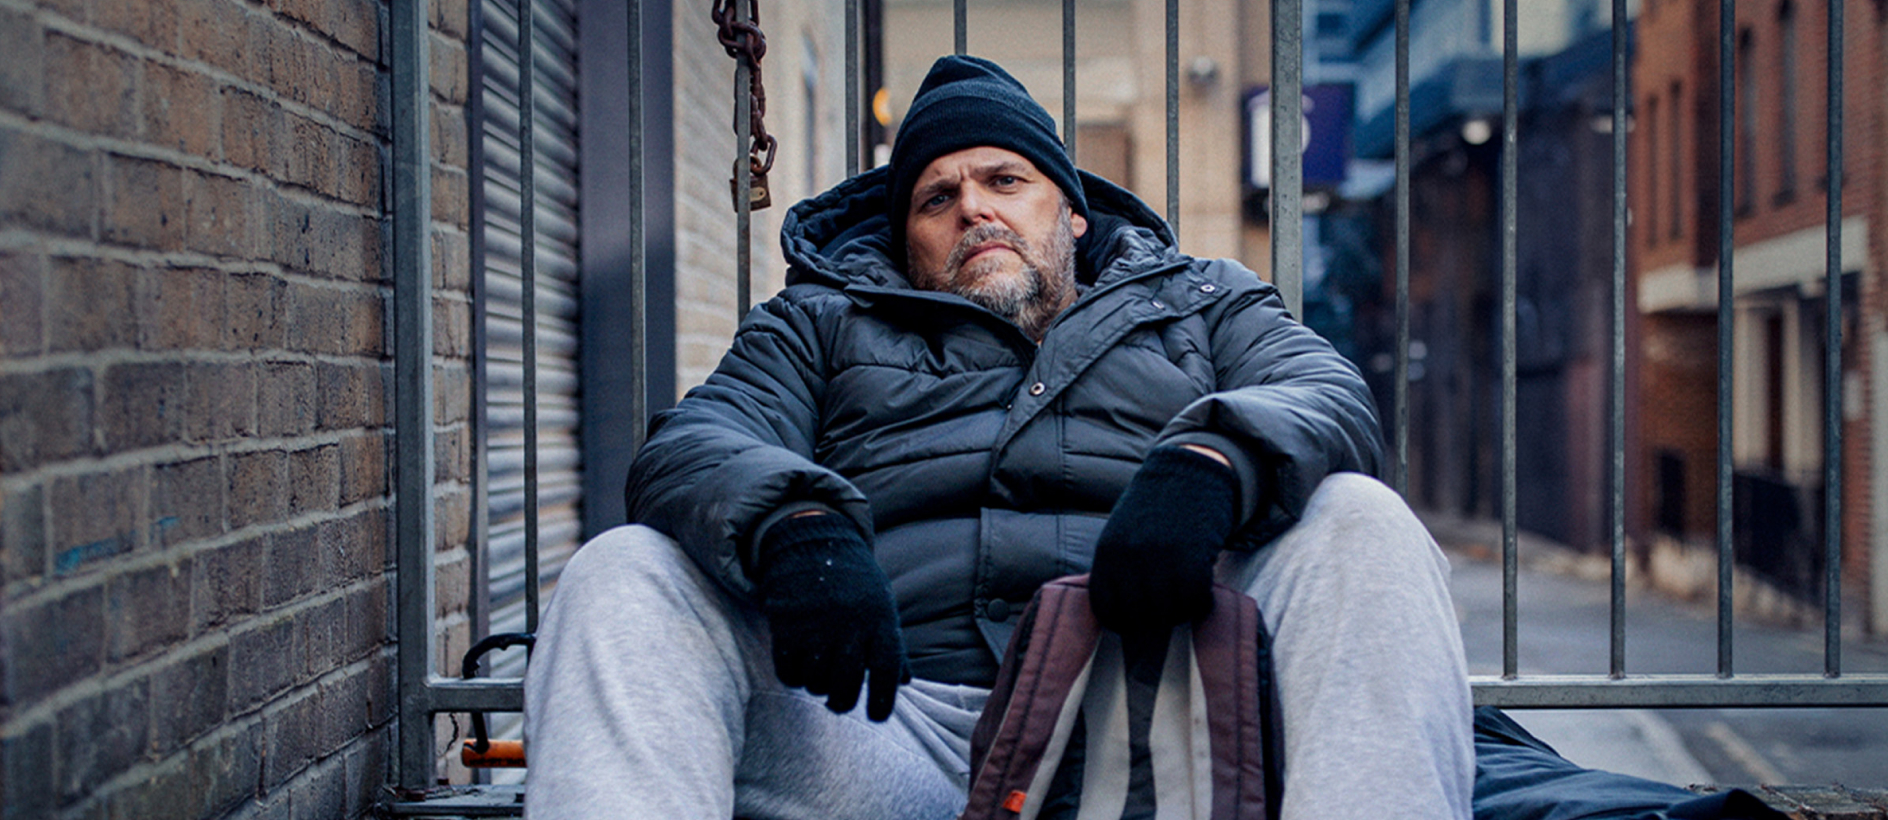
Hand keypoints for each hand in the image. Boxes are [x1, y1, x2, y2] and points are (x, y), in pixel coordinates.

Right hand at [754, 513, 908, 720]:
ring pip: (816, 682)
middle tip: (838, 703)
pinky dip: (792, 677)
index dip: (882, 701)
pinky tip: (797, 668)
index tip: (876, 717)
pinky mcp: (786, 625)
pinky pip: (788, 671)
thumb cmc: (853, 583)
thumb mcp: (880, 605)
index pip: (886, 672)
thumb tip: (905, 682)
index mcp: (879, 619)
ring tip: (818, 677)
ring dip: (816, 687)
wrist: (812, 541)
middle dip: (842, 702)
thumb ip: (891, 644)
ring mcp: (817, 625)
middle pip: (846, 685)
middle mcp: (850, 624)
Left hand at [1088, 445, 1240, 633]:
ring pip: (1166, 612)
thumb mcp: (1121, 533)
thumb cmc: (1153, 509)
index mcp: (1108, 551)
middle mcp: (1131, 558)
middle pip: (1137, 615)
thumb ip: (1116, 566)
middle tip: (1164, 617)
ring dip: (1177, 615)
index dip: (1119, 623)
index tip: (1132, 625)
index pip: (1105, 606)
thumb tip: (1118, 609)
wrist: (1187, 475)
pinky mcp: (1193, 559)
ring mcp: (1162, 559)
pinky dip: (1199, 604)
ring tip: (1184, 604)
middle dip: (1151, 624)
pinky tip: (1201, 594)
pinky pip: (1194, 599)